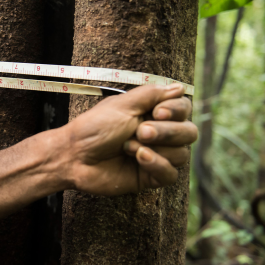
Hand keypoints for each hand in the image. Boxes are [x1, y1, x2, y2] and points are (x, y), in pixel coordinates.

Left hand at [64, 84, 197, 195]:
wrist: (75, 155)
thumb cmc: (95, 127)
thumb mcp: (123, 105)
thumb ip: (152, 94)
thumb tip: (179, 88)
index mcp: (152, 113)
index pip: (184, 108)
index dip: (177, 110)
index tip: (158, 112)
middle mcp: (159, 134)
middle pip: (189, 132)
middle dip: (166, 132)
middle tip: (140, 131)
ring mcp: (156, 156)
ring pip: (181, 154)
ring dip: (155, 149)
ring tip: (127, 147)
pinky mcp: (150, 177)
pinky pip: (171, 175)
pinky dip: (158, 165)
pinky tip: (139, 158)